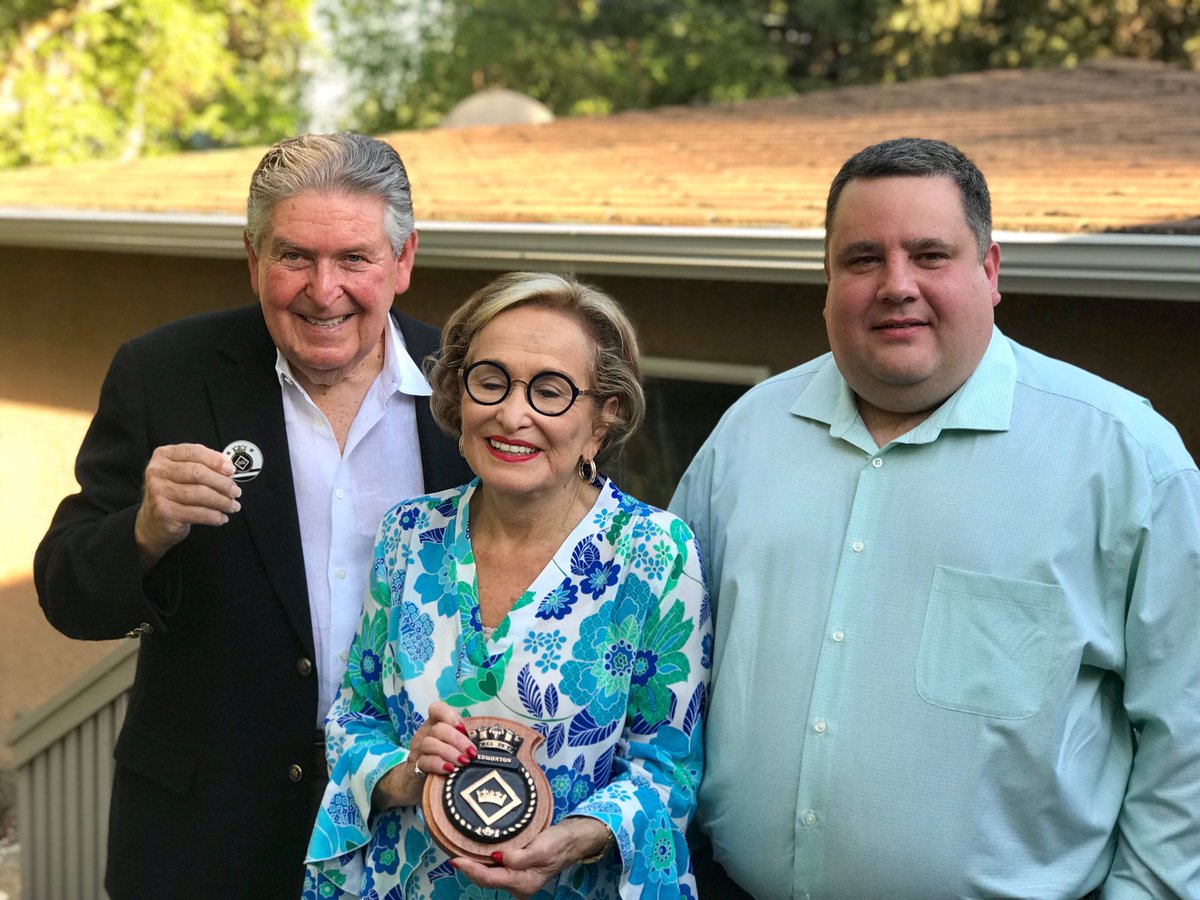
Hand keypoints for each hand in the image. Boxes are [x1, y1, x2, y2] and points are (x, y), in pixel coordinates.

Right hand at [134, 443, 240, 566]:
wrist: (152, 521)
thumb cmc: (173, 494)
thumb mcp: (183, 473)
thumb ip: (203, 464)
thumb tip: (228, 464)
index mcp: (164, 455)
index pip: (194, 451)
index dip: (216, 460)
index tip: (231, 470)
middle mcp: (158, 471)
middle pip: (198, 473)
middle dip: (222, 483)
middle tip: (235, 491)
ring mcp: (158, 491)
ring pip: (199, 493)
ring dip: (221, 501)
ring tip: (232, 506)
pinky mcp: (164, 511)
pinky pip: (196, 512)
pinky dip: (213, 516)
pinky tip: (220, 517)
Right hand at [372, 701, 477, 809]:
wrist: (415, 783)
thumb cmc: (440, 760)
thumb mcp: (451, 746)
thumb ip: (461, 740)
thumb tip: (484, 743)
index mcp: (434, 724)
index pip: (437, 709)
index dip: (450, 716)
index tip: (464, 729)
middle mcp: (424, 734)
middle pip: (439, 728)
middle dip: (458, 740)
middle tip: (472, 753)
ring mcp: (418, 750)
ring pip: (430, 743)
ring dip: (450, 752)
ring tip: (464, 762)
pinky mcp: (415, 767)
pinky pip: (425, 761)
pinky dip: (438, 764)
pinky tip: (450, 769)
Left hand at [451, 816, 612, 898]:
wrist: (572, 841)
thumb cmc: (558, 843)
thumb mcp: (540, 848)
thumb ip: (519, 857)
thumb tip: (498, 858)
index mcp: (523, 882)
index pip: (490, 878)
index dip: (471, 870)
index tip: (455, 860)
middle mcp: (518, 885)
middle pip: (487, 879)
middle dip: (470, 870)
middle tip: (453, 856)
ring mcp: (518, 879)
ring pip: (490, 875)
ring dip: (476, 867)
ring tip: (460, 854)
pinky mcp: (518, 871)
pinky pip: (496, 870)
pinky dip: (485, 863)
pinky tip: (477, 854)